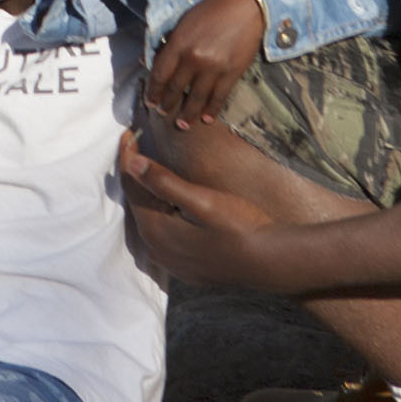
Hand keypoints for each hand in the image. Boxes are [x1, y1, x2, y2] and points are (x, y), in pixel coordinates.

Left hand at [118, 133, 295, 290]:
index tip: (128, 133)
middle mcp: (156, 250)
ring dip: (148, 196)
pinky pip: (163, 237)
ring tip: (150, 171)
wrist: (273, 263)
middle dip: (136, 176)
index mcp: (156, 231)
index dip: (129, 158)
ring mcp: (171, 262)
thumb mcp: (203, 200)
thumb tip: (132, 164)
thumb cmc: (240, 227)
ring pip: (149, 221)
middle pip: (138, 204)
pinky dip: (161, 216)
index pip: (133, 186)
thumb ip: (164, 183)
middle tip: (137, 148)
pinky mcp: (186, 268)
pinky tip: (170, 206)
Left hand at [145, 0, 265, 128]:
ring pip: (196, 98)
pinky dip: (211, 110)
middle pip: (175, 88)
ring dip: (187, 114)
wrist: (246, 6)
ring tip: (182, 124)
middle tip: (163, 113)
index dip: (153, 91)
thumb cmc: (212, 11)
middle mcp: (193, 58)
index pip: (160, 74)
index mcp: (178, 44)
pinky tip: (206, 118)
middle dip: (167, 104)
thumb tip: (153, 62)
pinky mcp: (232, 73)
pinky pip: (219, 97)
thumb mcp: (184, 23)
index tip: (150, 101)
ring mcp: (214, 68)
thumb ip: (171, 44)